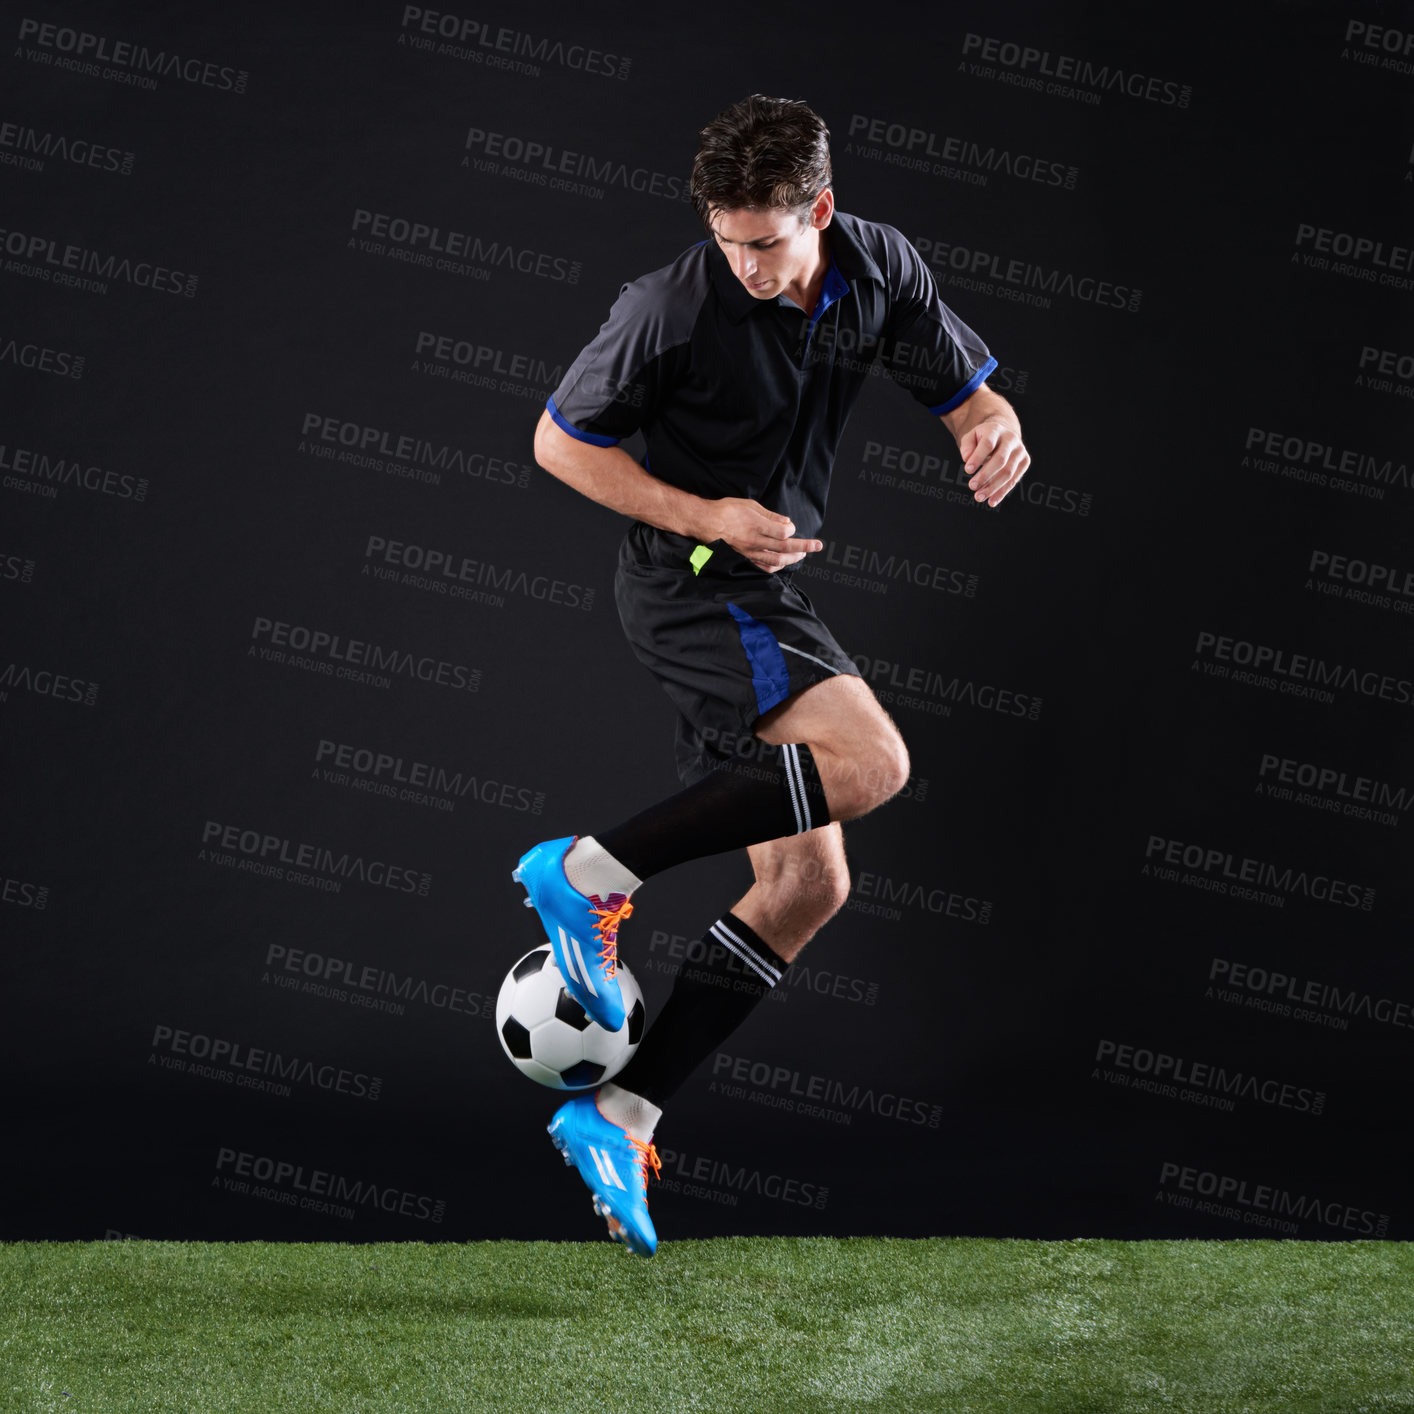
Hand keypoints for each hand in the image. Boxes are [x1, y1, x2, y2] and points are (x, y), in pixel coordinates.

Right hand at [704, 497, 822, 572]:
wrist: (706, 523)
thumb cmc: (726, 510)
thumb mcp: (749, 505)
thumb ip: (769, 515)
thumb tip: (786, 522)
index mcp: (756, 525)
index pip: (783, 533)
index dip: (792, 530)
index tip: (791, 526)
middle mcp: (755, 541)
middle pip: (785, 547)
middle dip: (804, 547)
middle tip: (818, 546)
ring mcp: (750, 552)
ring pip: (777, 559)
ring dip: (793, 558)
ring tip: (802, 555)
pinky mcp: (745, 558)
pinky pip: (764, 566)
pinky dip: (777, 566)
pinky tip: (783, 563)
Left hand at [960, 417, 1030, 506]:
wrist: (1003, 435)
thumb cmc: (983, 438)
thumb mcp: (971, 437)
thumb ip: (967, 446)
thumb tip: (967, 458)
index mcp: (996, 430)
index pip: (988, 444)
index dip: (978, 457)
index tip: (967, 470)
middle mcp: (1011, 439)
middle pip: (1000, 459)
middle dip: (985, 475)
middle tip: (972, 486)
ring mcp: (1020, 451)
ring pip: (1008, 472)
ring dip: (993, 487)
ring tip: (979, 497)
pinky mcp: (1025, 462)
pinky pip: (1013, 480)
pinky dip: (1002, 492)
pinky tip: (991, 501)